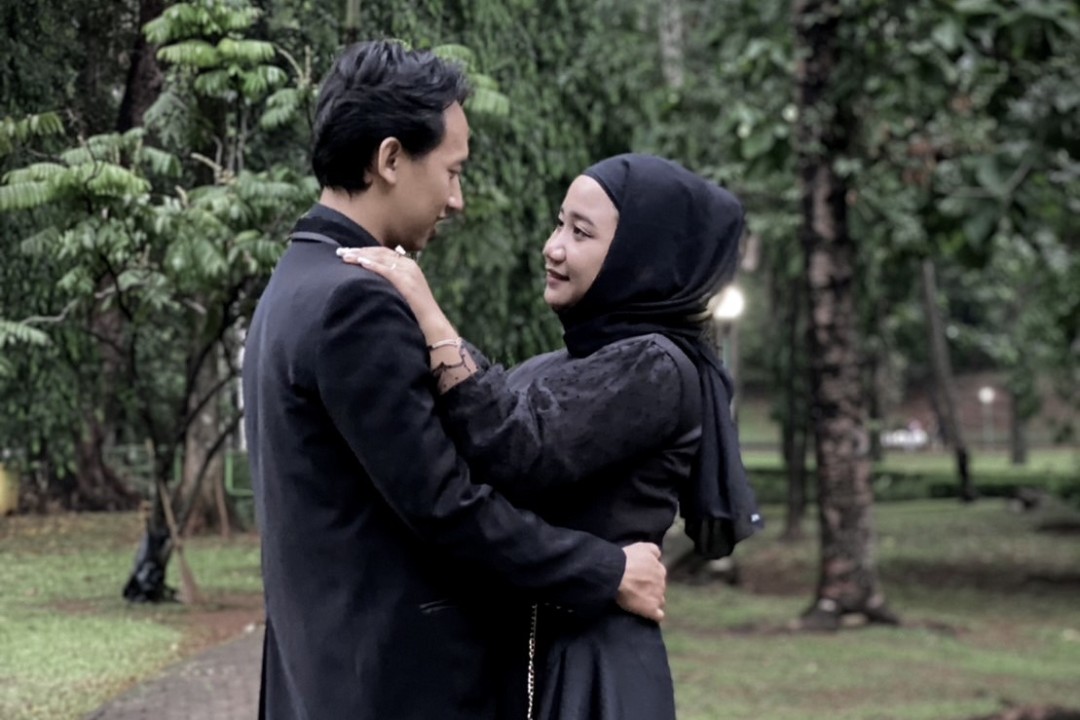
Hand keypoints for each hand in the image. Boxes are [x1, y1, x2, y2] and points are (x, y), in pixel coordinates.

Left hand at [337, 247, 451, 340]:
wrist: (432, 324)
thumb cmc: (416, 313)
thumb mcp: (403, 292)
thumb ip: (391, 283)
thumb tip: (372, 281)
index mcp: (409, 266)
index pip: (383, 253)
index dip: (365, 250)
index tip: (349, 252)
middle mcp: (409, 266)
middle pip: (380, 253)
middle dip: (359, 251)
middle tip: (341, 252)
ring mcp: (409, 273)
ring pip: (381, 259)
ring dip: (361, 256)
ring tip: (345, 256)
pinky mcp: (407, 283)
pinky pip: (387, 271)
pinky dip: (373, 265)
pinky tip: (360, 263)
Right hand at [616, 542, 665, 622]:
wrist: (615, 575)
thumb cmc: (625, 559)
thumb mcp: (641, 547)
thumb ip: (653, 550)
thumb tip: (658, 556)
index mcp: (659, 569)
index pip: (659, 574)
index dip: (650, 576)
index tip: (640, 578)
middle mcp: (662, 582)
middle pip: (659, 588)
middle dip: (651, 588)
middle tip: (637, 589)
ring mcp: (658, 597)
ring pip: (660, 601)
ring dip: (652, 601)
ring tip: (639, 602)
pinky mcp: (651, 610)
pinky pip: (658, 615)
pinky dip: (654, 615)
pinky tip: (646, 613)